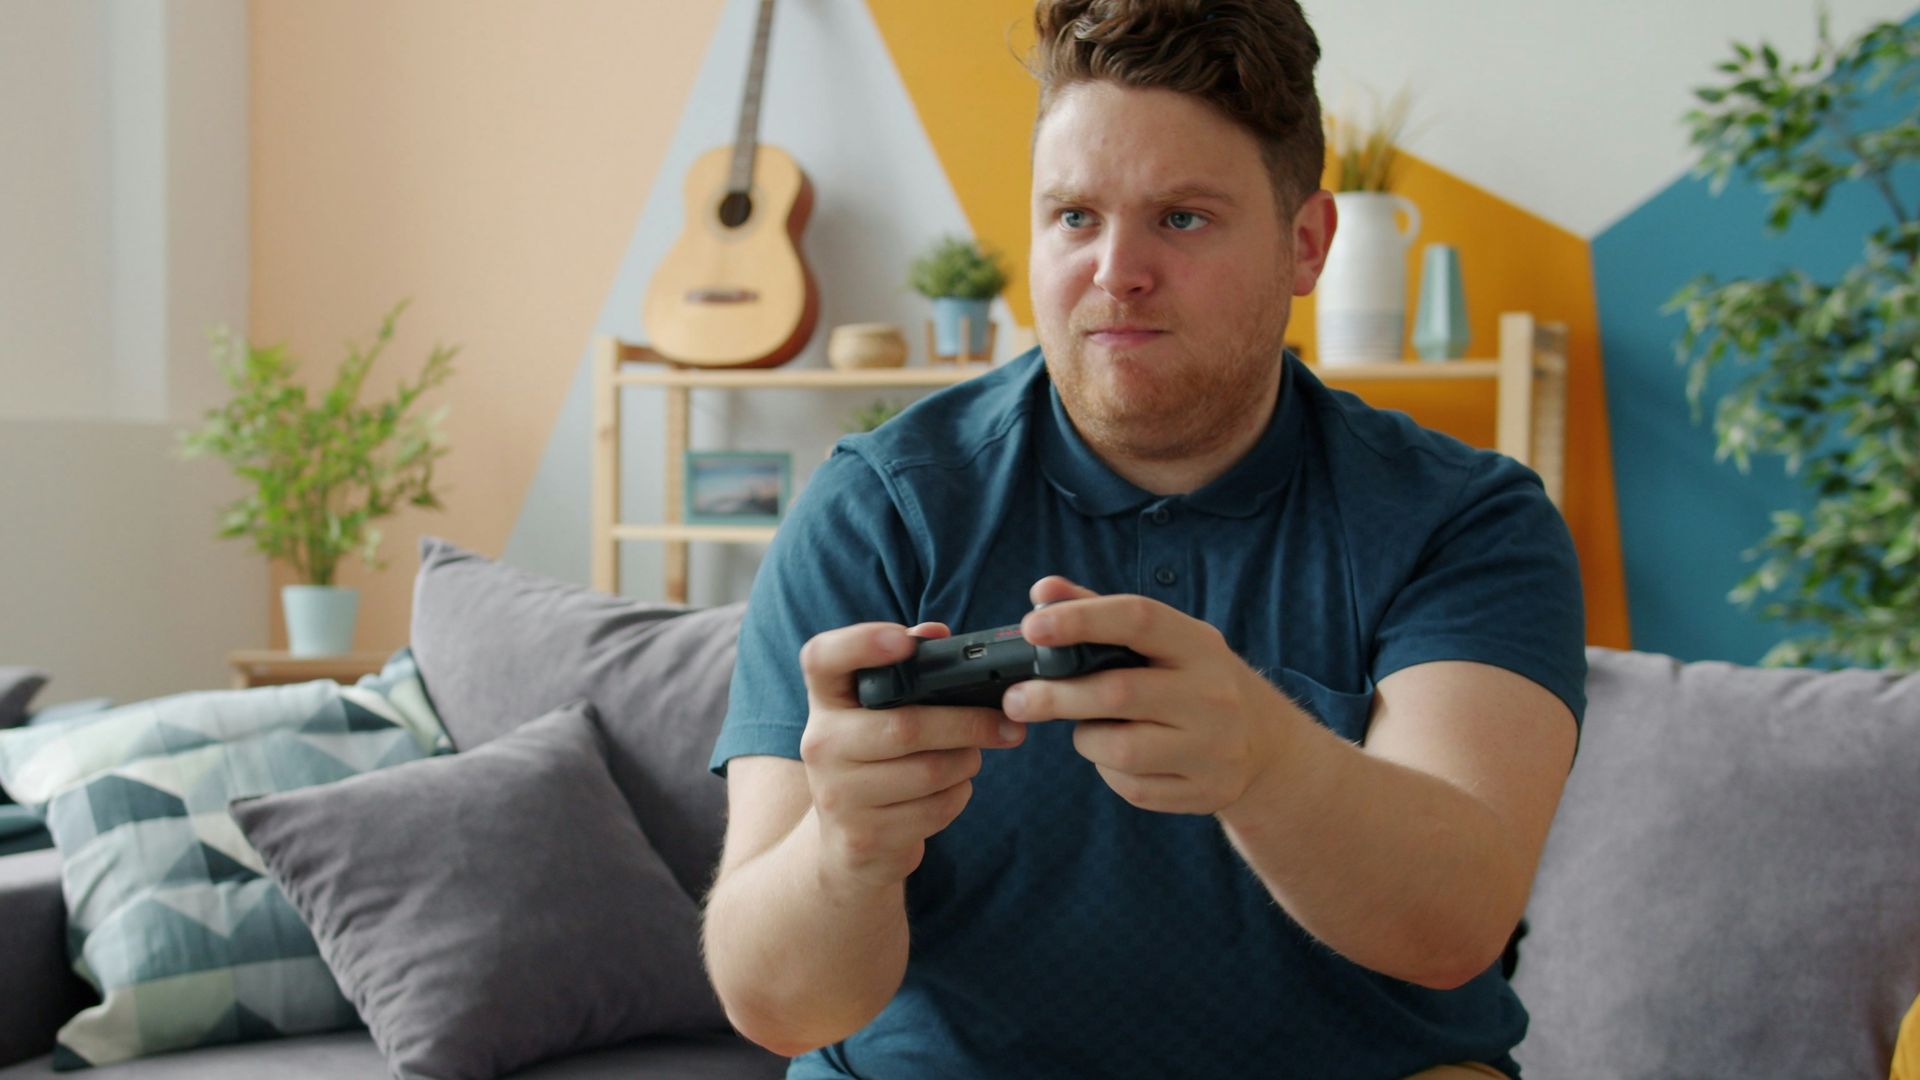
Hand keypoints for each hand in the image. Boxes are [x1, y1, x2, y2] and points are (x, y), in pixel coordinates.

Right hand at [796, 620, 1024, 891]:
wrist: (849, 845)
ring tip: (971, 756)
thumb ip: (908, 669)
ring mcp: (837, 795)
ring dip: (967, 762)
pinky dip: (957, 796)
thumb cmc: (878, 759)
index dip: (861, 644)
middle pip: (906, 727)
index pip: (823, 658)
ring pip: (929, 772)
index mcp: (826, 700)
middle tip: (1008, 723)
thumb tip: (937, 633)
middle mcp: (821, 744)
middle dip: (968, 723)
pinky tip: (951, 789)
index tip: (904, 641)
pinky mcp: (863, 837)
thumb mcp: (879, 713)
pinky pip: (934, 810)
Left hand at [1002, 576, 1297, 815]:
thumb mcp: (1165, 640)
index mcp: (1199, 644)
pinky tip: (1117, 756)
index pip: (1138, 619)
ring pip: (1120, 748)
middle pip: (1118, 692)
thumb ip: (1101, 612)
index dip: (1081, 620)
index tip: (1032, 627)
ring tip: (1088, 727)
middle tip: (1016, 699)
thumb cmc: (1195, 680)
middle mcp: (1212, 694)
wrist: (1267, 746)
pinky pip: (1132, 787)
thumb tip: (1042, 591)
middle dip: (1056, 696)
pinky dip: (1109, 771)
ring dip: (1086, 737)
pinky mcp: (1204, 791)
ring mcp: (1213, 748)